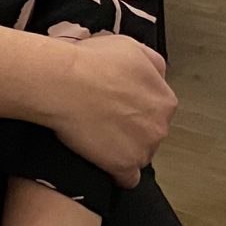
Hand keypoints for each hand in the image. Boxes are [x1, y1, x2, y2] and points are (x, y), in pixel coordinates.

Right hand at [44, 33, 175, 187]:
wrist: (61, 82)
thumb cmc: (90, 62)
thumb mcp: (130, 46)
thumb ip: (152, 63)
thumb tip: (157, 75)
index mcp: (164, 99)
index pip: (157, 110)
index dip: (135, 107)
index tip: (115, 104)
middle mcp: (160, 125)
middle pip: (150, 133)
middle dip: (131, 129)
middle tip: (102, 119)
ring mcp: (144, 148)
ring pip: (139, 155)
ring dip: (122, 150)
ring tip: (96, 138)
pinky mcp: (123, 166)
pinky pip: (127, 179)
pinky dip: (116, 174)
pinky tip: (101, 162)